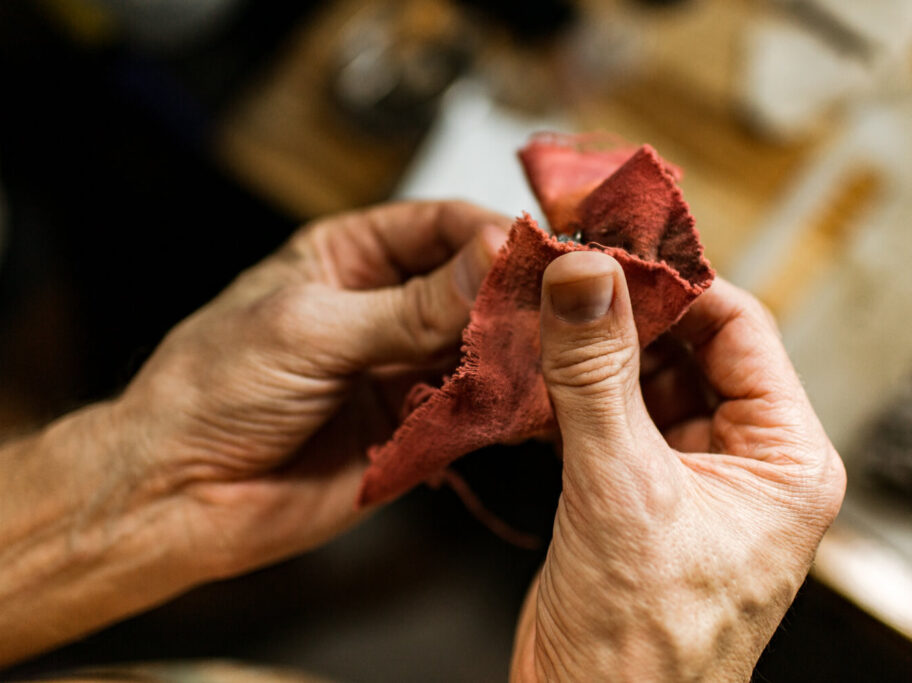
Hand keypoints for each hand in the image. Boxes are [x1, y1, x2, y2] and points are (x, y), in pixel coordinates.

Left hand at [0, 200, 508, 680]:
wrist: (177, 493)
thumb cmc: (213, 388)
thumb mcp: (311, 329)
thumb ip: (409, 306)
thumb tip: (492, 257)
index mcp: (348, 258)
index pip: (440, 226)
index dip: (491, 234)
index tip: (538, 253)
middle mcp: (383, 309)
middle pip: (473, 288)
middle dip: (513, 298)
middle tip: (561, 310)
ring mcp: (400, 370)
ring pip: (481, 350)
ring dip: (514, 356)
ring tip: (554, 360)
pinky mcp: (412, 430)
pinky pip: (471, 411)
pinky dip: (501, 409)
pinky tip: (529, 405)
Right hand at [511, 252, 845, 680]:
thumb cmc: (643, 648)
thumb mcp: (620, 489)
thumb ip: (596, 376)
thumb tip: (584, 280)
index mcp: (782, 458)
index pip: (738, 328)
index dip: (674, 282)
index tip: (610, 248)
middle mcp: (742, 462)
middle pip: (687, 348)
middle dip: (623, 315)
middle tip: (563, 276)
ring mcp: (685, 477)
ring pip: (641, 381)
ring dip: (590, 353)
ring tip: (539, 318)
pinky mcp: (633, 494)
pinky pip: (607, 418)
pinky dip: (569, 395)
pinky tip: (532, 376)